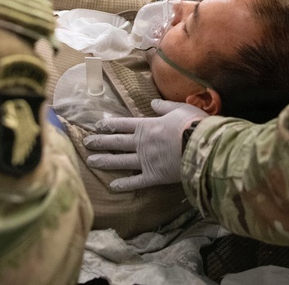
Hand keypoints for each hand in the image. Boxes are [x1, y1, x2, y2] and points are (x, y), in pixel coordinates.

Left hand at [83, 99, 206, 191]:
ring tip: (90, 161)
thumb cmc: (193, 124)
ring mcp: (146, 161)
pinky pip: (136, 181)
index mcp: (147, 126)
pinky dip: (124, 184)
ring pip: (120, 161)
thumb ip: (164, 107)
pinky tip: (112, 186)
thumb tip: (152, 103)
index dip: (109, 124)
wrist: (202, 147)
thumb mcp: (179, 108)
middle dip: (100, 142)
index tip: (97, 125)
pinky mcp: (154, 176)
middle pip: (116, 142)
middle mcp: (142, 143)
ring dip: (105, 161)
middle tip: (86, 142)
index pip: (123, 124)